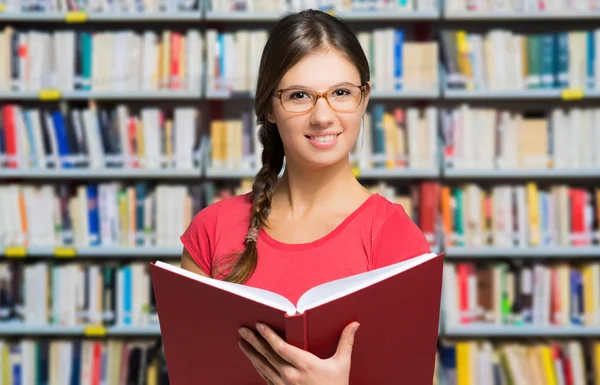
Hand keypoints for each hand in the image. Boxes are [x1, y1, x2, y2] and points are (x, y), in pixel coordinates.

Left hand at [238, 321, 359, 384]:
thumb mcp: (342, 365)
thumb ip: (346, 342)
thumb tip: (354, 324)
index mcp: (304, 365)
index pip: (281, 348)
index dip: (268, 335)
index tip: (259, 325)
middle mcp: (290, 375)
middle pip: (267, 355)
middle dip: (253, 341)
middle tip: (242, 329)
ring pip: (262, 366)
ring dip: (251, 353)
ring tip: (242, 342)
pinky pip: (265, 378)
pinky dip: (257, 367)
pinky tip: (253, 360)